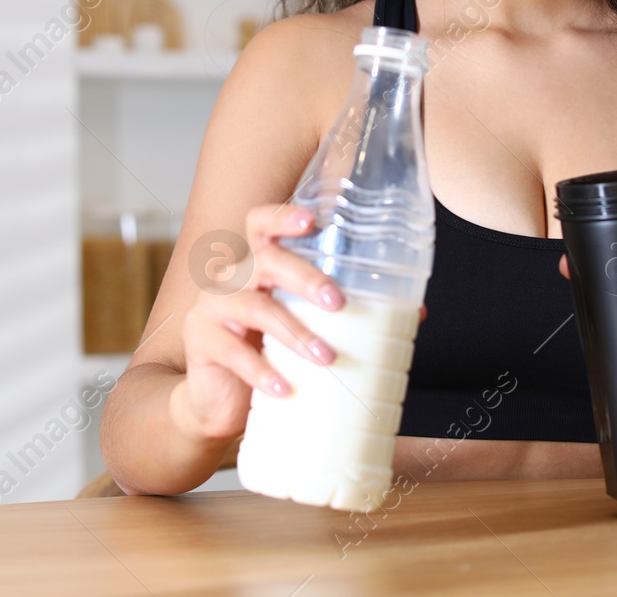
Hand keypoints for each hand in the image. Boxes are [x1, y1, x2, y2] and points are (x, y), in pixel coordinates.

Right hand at [177, 206, 429, 443]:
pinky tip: (285, 388)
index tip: (312, 220)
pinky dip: (263, 372)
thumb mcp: (304, 327)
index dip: (283, 216)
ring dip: (294, 332)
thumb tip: (416, 313)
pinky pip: (234, 354)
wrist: (219, 401)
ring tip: (327, 357)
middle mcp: (231, 277)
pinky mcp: (201, 344)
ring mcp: (211, 309)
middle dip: (305, 277)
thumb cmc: (267, 351)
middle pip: (266, 260)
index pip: (261, 222)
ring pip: (254, 307)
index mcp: (258, 264)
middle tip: (338, 302)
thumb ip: (347, 316)